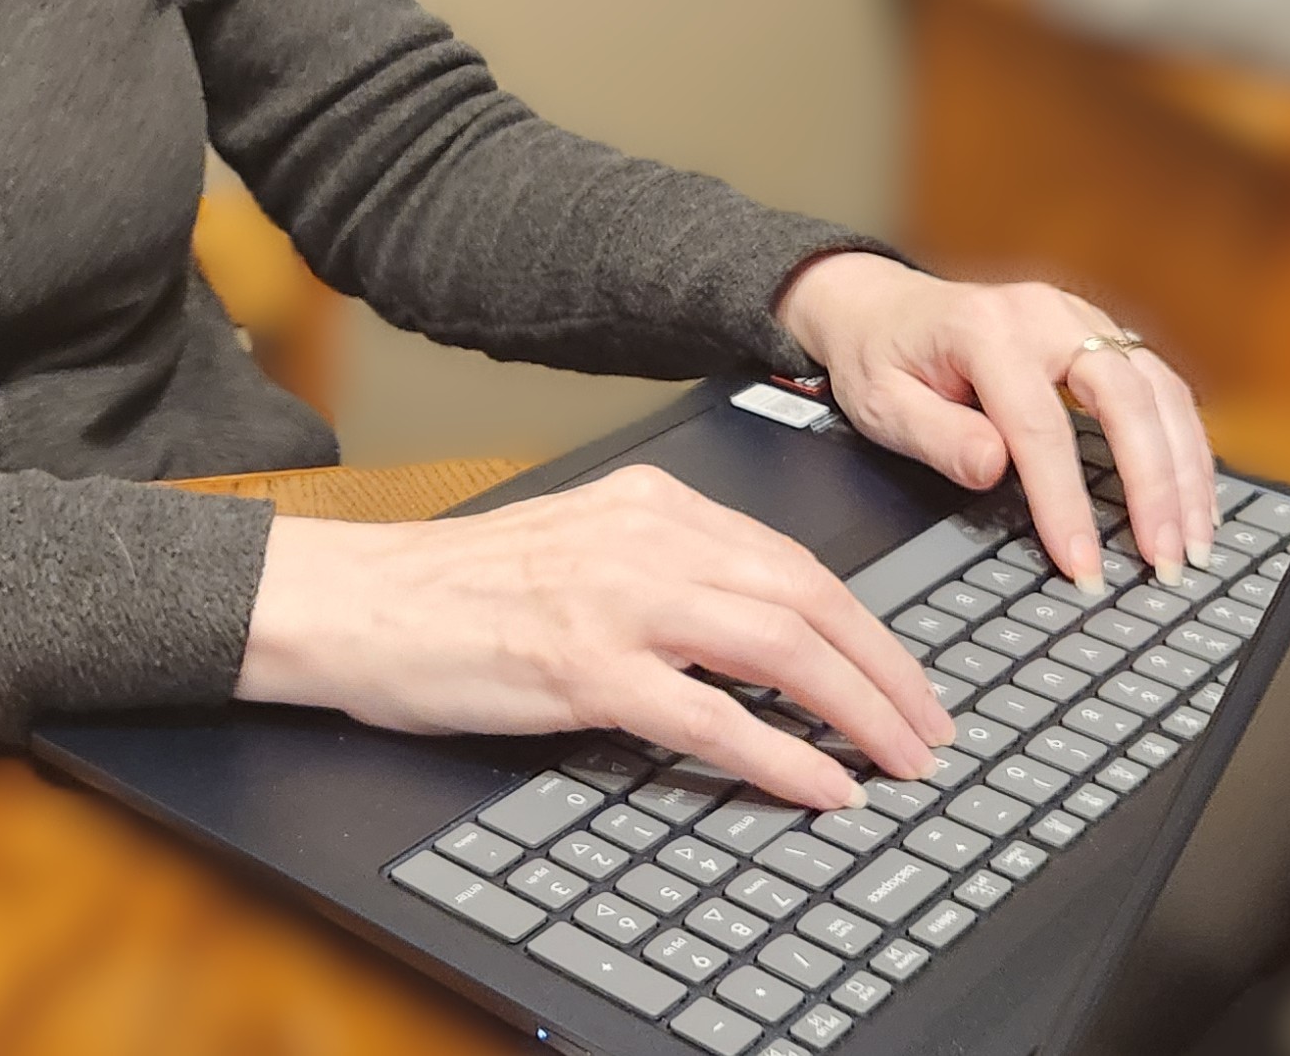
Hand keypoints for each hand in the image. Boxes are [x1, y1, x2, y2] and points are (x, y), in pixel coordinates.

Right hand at [235, 464, 953, 808]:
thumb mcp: (576, 545)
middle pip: (806, 598)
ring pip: (779, 646)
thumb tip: (756, 630)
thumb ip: (661, 568)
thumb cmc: (456, 587)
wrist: (359, 601)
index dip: (865, 626)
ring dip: (857, 710)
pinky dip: (781, 754)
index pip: (791, 560)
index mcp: (650, 504)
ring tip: (898, 761)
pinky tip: (821, 785)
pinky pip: (711, 715)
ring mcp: (616, 600)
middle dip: (886, 671)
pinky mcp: (583, 667)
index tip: (905, 677)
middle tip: (930, 729)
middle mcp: (644, 538)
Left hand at [775, 250, 1218, 592]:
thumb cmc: (880, 357)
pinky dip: (1185, 444)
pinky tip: (1193, 496)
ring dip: (1187, 469)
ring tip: (1193, 542)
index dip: (1065, 502)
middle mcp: (1046, 314)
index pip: (1040, 426)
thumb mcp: (879, 402)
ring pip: (1160, 391)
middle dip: (1155, 486)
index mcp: (985, 330)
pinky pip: (1161, 388)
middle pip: (1126, 398)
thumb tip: (994, 468)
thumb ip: (936, 436)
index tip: (1082, 563)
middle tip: (1166, 561)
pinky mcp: (1104, 336)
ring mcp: (1082, 319)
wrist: (880, 306)